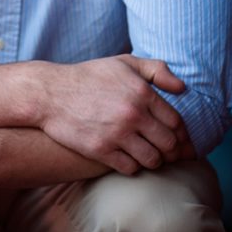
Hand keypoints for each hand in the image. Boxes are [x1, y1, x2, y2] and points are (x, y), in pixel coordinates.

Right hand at [38, 55, 195, 173]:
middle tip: (163, 151)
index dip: (180, 134)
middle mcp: (132, 113)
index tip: (175, 138)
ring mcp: (116, 133)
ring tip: (145, 154)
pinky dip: (132, 166)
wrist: (48, 93)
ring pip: (153, 159)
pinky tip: (126, 158)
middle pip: (169, 144)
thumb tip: (183, 89)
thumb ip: (156, 70)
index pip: (177, 123)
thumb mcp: (122, 63)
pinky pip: (130, 168)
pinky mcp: (100, 149)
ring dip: (152, 160)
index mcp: (141, 92)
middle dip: (170, 150)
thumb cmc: (87, 77)